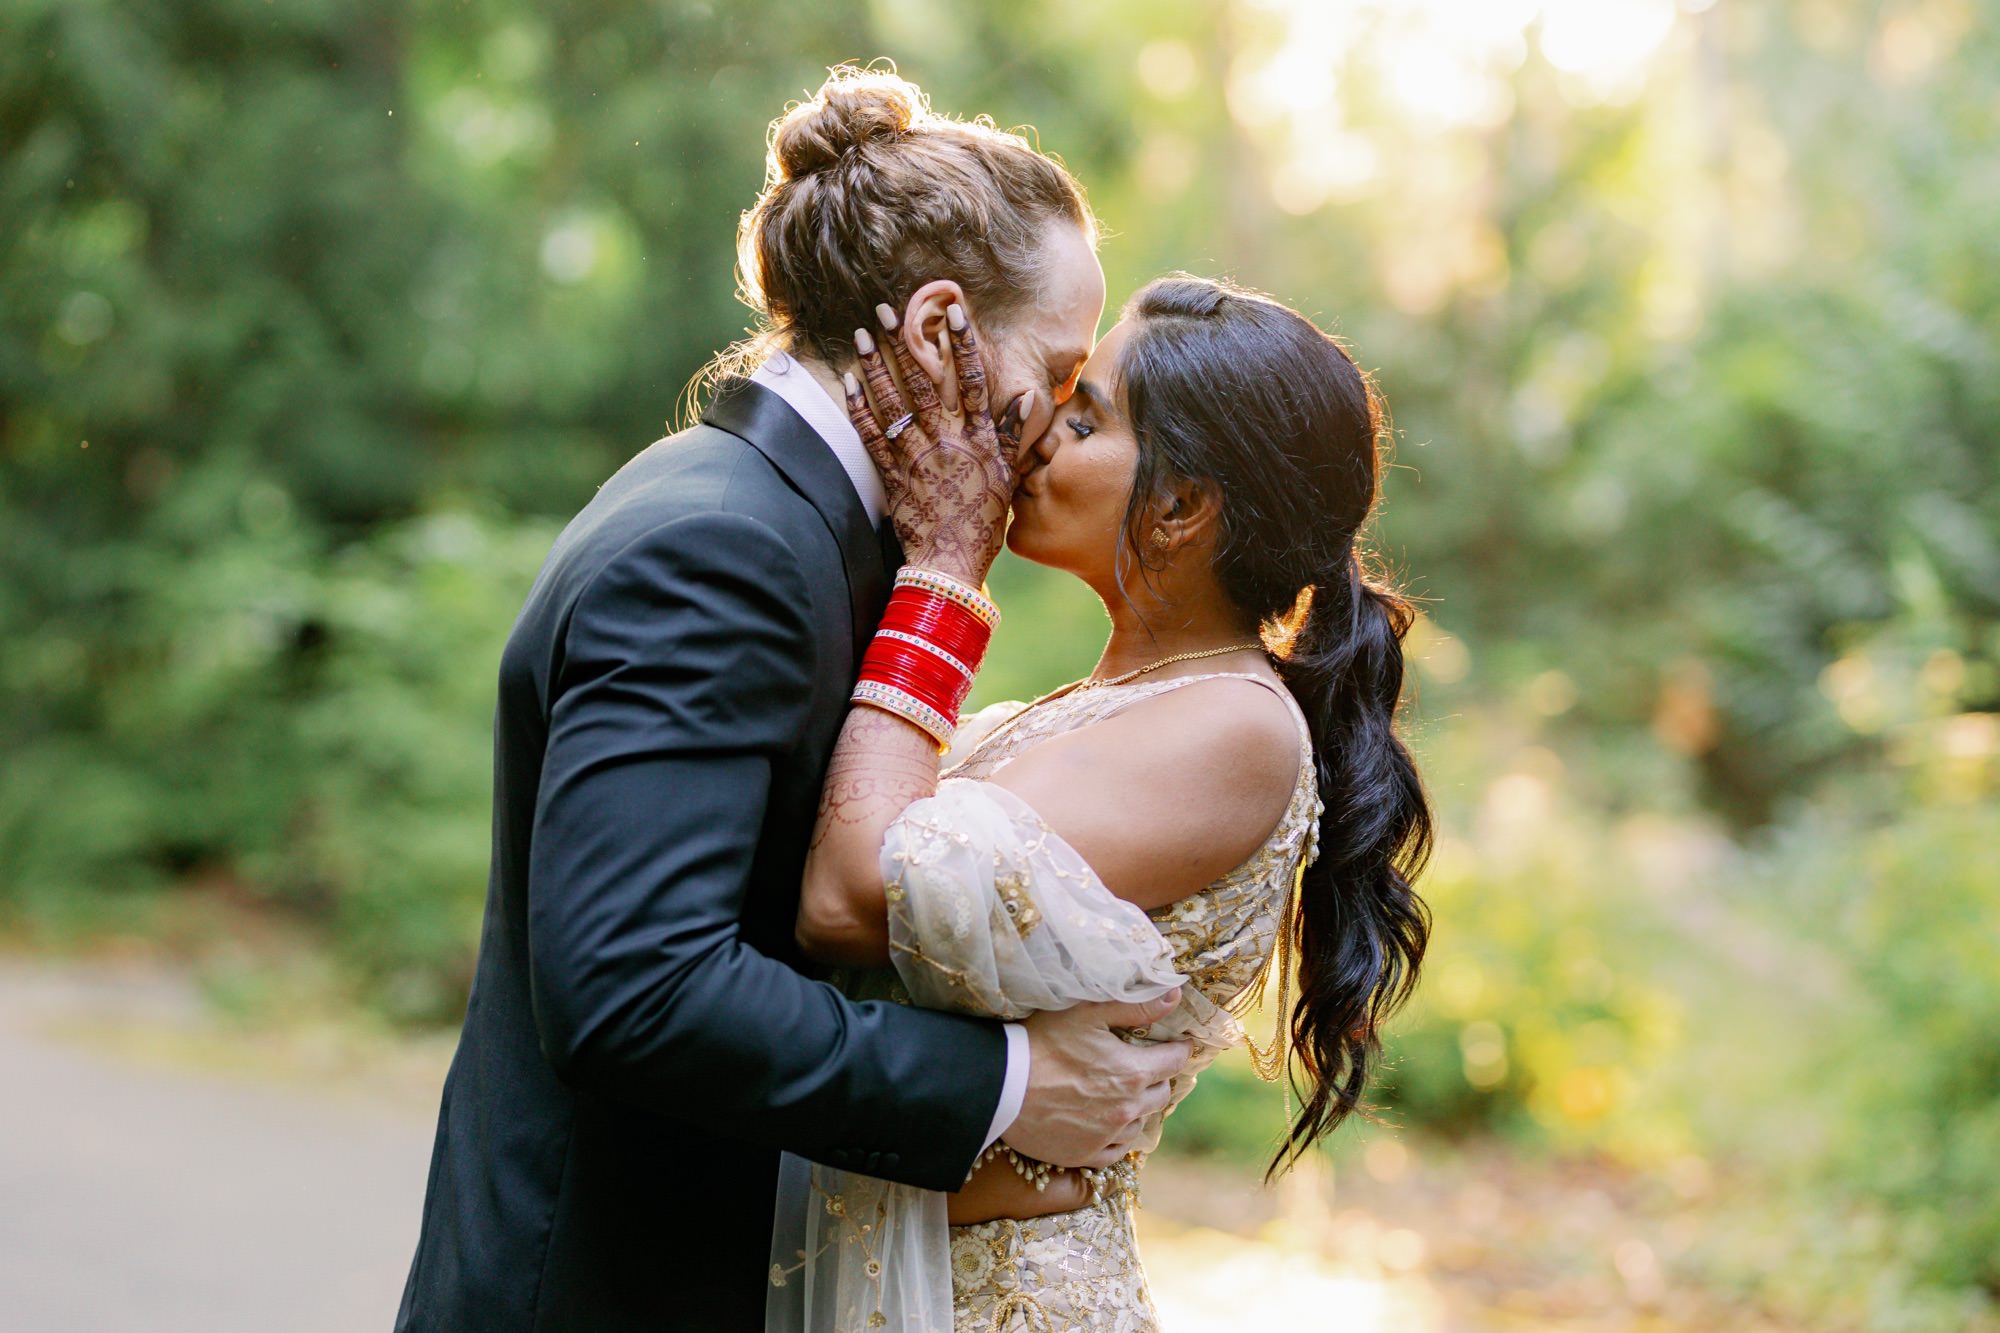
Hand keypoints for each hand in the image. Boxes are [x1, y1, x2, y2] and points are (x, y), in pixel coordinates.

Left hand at [843, 302, 1033, 585]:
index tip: (956, 312)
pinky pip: (871, 435)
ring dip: (877, 365)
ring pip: (893, 402)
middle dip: (905, 342)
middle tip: (886, 309)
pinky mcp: (892, 474)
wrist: (951, 563)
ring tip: (862, 333)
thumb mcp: (1007, 477)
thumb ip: (1012, 435)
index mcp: (977, 439)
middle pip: (924, 382)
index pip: (973, 382)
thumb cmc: (984, 522)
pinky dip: (859, 407)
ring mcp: (916, 456)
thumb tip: (1028, 398)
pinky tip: (849, 380)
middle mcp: (946, 441)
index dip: (964, 346)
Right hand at [1002, 991, 1192, 1169]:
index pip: (1174, 1061)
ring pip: (1140, 1124)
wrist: (1002, 1088)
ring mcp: (1107, 1136)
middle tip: (1149, 1067)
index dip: (1179, 1049)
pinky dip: (1118, 1137)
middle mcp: (1127, 1110)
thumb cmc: (1043, 1044)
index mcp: (1132, 1073)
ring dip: (1139, 1108)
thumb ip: (1135, 1006)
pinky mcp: (1085, 1155)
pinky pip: (1116, 1151)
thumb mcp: (1088, 1012)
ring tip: (1125, 1095)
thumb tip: (1174, 997)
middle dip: (1159, 1078)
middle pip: (1161, 1094)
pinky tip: (1109, 1126)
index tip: (1179, 1044)